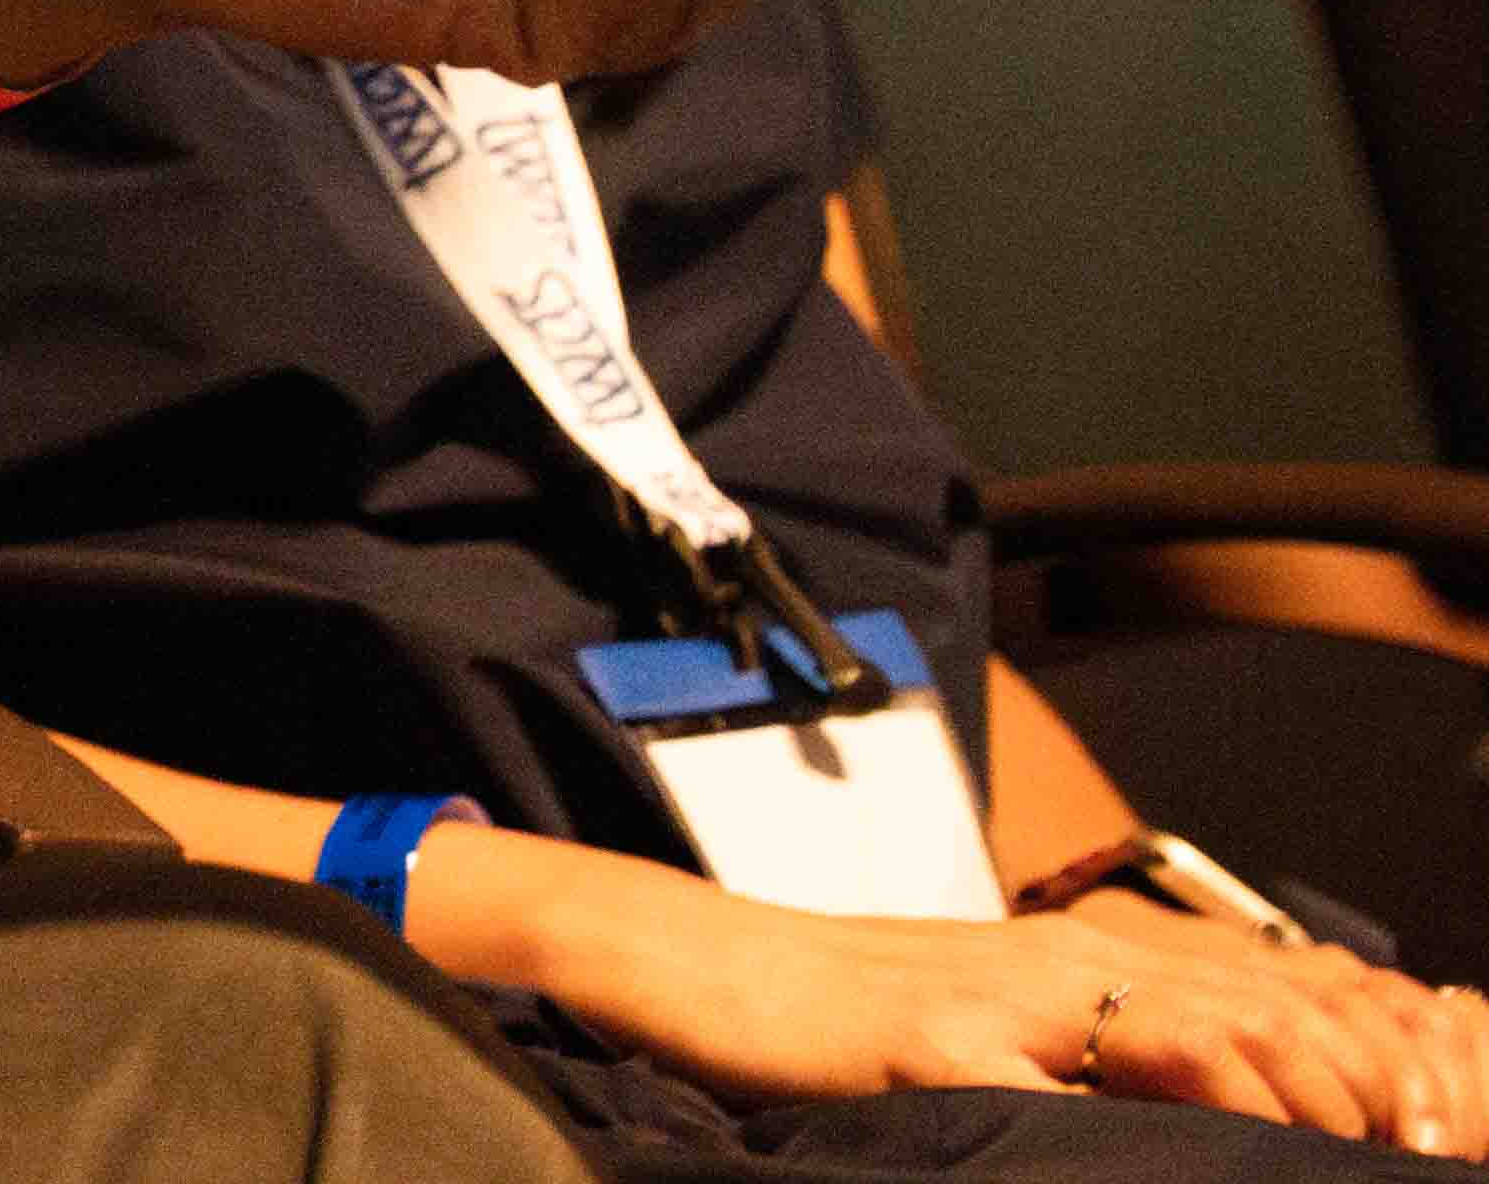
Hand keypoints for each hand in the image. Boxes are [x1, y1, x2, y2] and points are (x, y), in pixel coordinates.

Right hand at [455, 825, 1482, 1148]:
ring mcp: (1002, 1000)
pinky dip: (1139, 1130)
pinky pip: (1063, 1091)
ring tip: (1338, 1156)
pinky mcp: (936, 1045)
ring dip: (1288, 1102)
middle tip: (1414, 1149)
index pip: (1272, 988)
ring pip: (1198, 1031)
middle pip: (1267, 1008)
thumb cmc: (834, 1005)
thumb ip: (1089, 1046)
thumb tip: (1203, 1102)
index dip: (1366, 1052)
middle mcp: (1063, 962)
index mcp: (1083, 956)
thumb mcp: (986, 1016)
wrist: (697, 963)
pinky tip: (1178, 1157)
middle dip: (1361, 1086)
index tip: (1421, 1123)